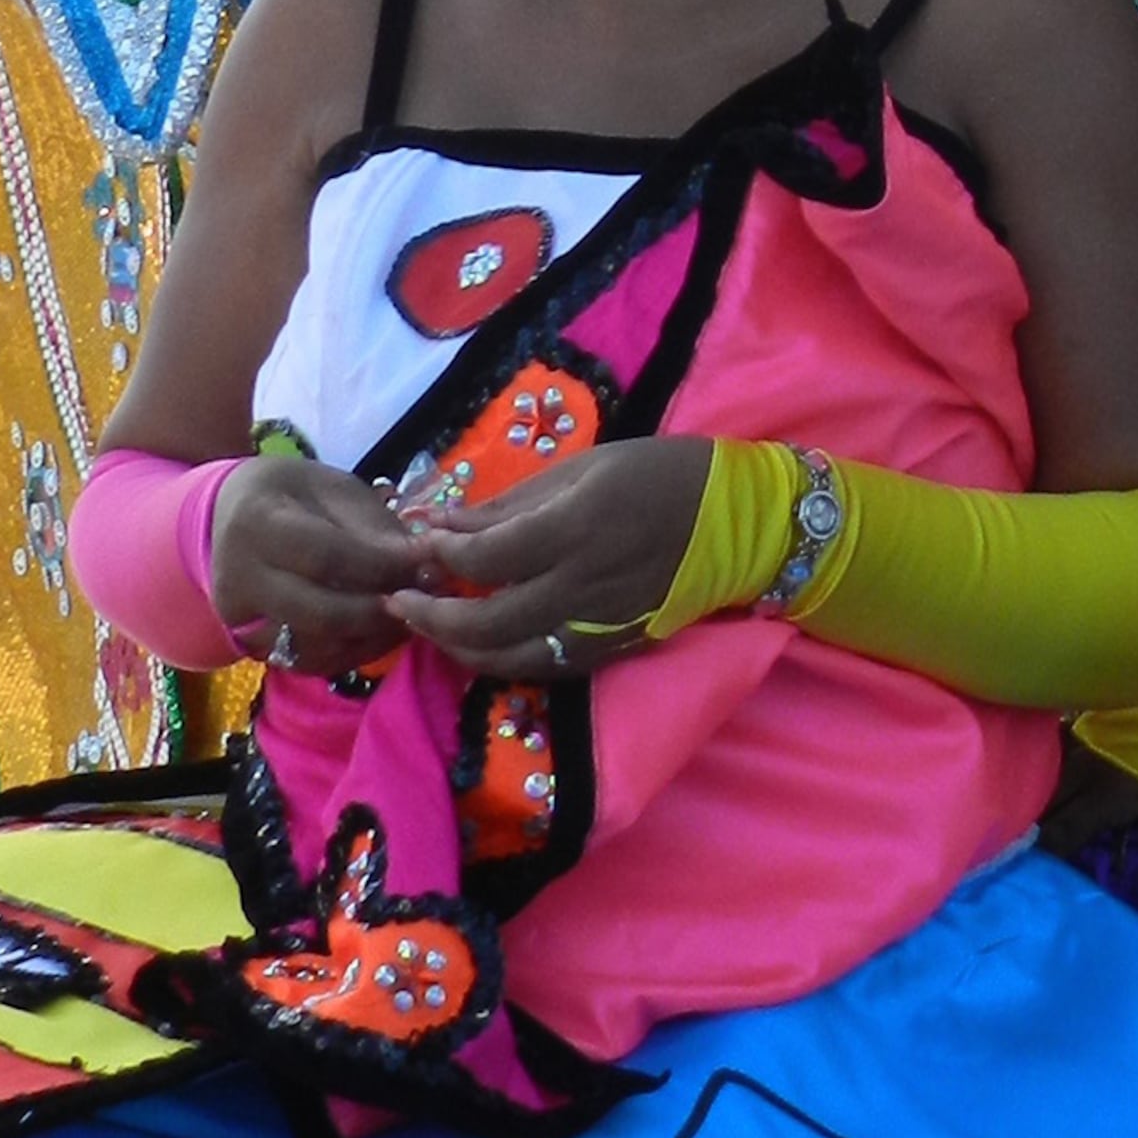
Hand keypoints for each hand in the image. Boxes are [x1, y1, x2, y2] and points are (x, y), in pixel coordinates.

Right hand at [208, 457, 431, 673]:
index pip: (327, 557)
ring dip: (372, 638)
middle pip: (321, 614)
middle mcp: (238, 576)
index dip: (382, 567)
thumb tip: (419, 565)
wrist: (231, 515)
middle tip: (423, 599)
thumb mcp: (334, 489)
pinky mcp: (248, 645)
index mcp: (258, 521)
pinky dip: (351, 654)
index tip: (426, 565)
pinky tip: (379, 632)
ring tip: (407, 615)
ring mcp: (239, 618)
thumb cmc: (295, 495)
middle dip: (381, 612)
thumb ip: (373, 527)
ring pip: (316, 648)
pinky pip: (307, 662)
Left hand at [383, 438, 716, 680]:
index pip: (482, 561)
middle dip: (430, 618)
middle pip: (484, 624)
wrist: (738, 522)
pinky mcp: (611, 650)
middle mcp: (582, 586)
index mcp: (575, 529)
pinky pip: (542, 667)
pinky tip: (482, 641)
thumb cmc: (658, 475)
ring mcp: (597, 626)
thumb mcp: (583, 469)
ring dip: (458, 648)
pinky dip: (502, 659)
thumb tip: (438, 523)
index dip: (439, 558)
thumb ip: (507, 504)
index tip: (420, 542)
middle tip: (400, 601)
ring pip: (508, 659)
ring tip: (432, 626)